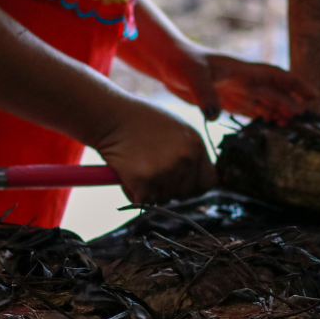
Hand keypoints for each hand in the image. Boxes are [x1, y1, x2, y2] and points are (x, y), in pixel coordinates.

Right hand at [93, 99, 215, 203]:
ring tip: (139, 167)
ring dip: (152, 190)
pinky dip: (134, 193)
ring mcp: (166, 171)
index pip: (209, 181)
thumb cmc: (141, 122)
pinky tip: (128, 174)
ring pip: (165, 198)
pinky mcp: (145, 181)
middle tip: (152, 171)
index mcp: (196, 145)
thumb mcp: (177, 131)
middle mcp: (186, 158)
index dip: (195, 186)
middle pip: (186, 193)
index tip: (182, 184)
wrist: (110, 116)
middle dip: (171, 189)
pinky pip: (145, 202)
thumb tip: (197, 180)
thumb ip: (190, 153)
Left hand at [162, 48, 319, 122]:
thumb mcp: (193, 76)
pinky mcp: (229, 102)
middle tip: (305, 122)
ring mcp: (239, 92)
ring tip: (292, 128)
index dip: (296, 85)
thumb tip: (213, 116)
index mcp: (244, 71)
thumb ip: (205, 94)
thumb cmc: (182, 63)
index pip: (277, 77)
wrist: (169, 63)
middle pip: (276, 93)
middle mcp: (246, 82)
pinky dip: (264, 119)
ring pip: (267, 103)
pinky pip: (252, 111)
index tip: (313, 96)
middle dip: (292, 105)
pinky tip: (273, 128)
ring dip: (281, 113)